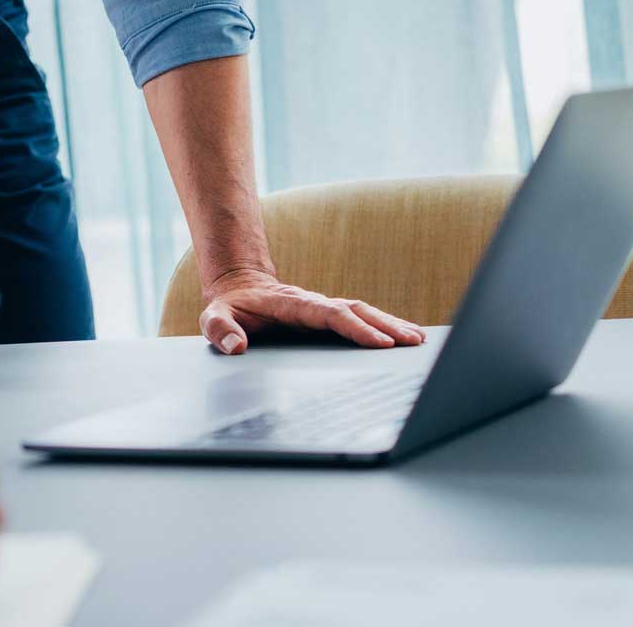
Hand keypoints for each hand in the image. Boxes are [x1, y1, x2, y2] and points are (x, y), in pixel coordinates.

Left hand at [198, 267, 425, 354]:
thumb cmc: (229, 306)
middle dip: (385, 325)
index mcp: (291, 304)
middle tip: (412, 342)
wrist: (237, 286)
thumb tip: (237, 347)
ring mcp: (323, 307)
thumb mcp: (213, 317)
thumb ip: (220, 330)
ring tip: (418, 339)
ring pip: (363, 311)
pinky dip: (384, 324)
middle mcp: (313, 303)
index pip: (329, 315)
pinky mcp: (328, 314)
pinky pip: (360, 317)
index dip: (355, 328)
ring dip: (390, 324)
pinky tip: (405, 335)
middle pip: (355, 310)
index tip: (379, 342)